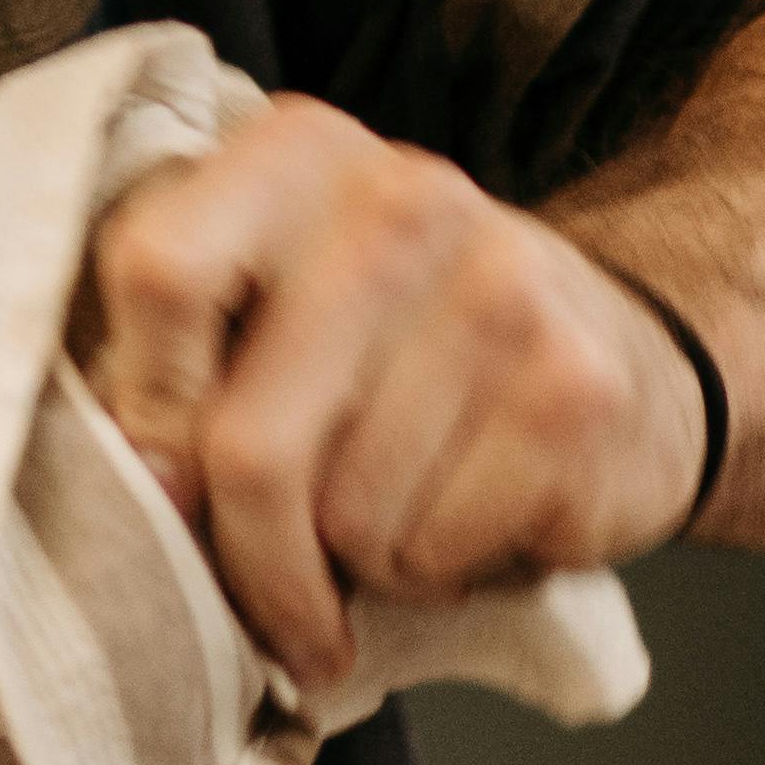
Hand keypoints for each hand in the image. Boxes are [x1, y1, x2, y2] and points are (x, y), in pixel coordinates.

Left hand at [78, 97, 710, 690]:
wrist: (629, 356)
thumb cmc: (404, 349)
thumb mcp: (282, 304)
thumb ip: (182, 356)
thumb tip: (135, 484)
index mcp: (297, 155)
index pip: (161, 272)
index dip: (146, 409)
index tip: (163, 486)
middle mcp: (403, 198)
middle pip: (250, 440)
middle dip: (251, 562)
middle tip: (276, 609)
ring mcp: (501, 287)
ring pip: (347, 517)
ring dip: (359, 564)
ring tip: (397, 520)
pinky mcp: (577, 389)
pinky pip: (439, 545)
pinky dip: (437, 571)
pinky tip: (467, 521)